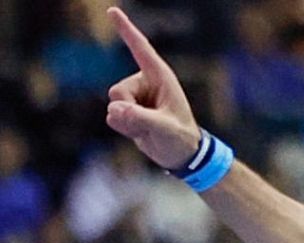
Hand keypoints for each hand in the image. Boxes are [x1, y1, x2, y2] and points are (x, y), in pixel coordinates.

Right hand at [104, 8, 201, 168]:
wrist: (181, 156)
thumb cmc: (181, 139)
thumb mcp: (165, 129)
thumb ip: (141, 118)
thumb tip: (115, 110)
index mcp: (159, 77)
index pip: (140, 48)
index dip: (126, 29)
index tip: (112, 10)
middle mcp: (144, 83)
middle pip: (117, 91)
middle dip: (128, 110)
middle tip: (150, 123)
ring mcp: (134, 97)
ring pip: (113, 105)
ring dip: (127, 122)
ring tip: (148, 129)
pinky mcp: (127, 110)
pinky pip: (112, 117)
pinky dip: (124, 128)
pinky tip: (140, 133)